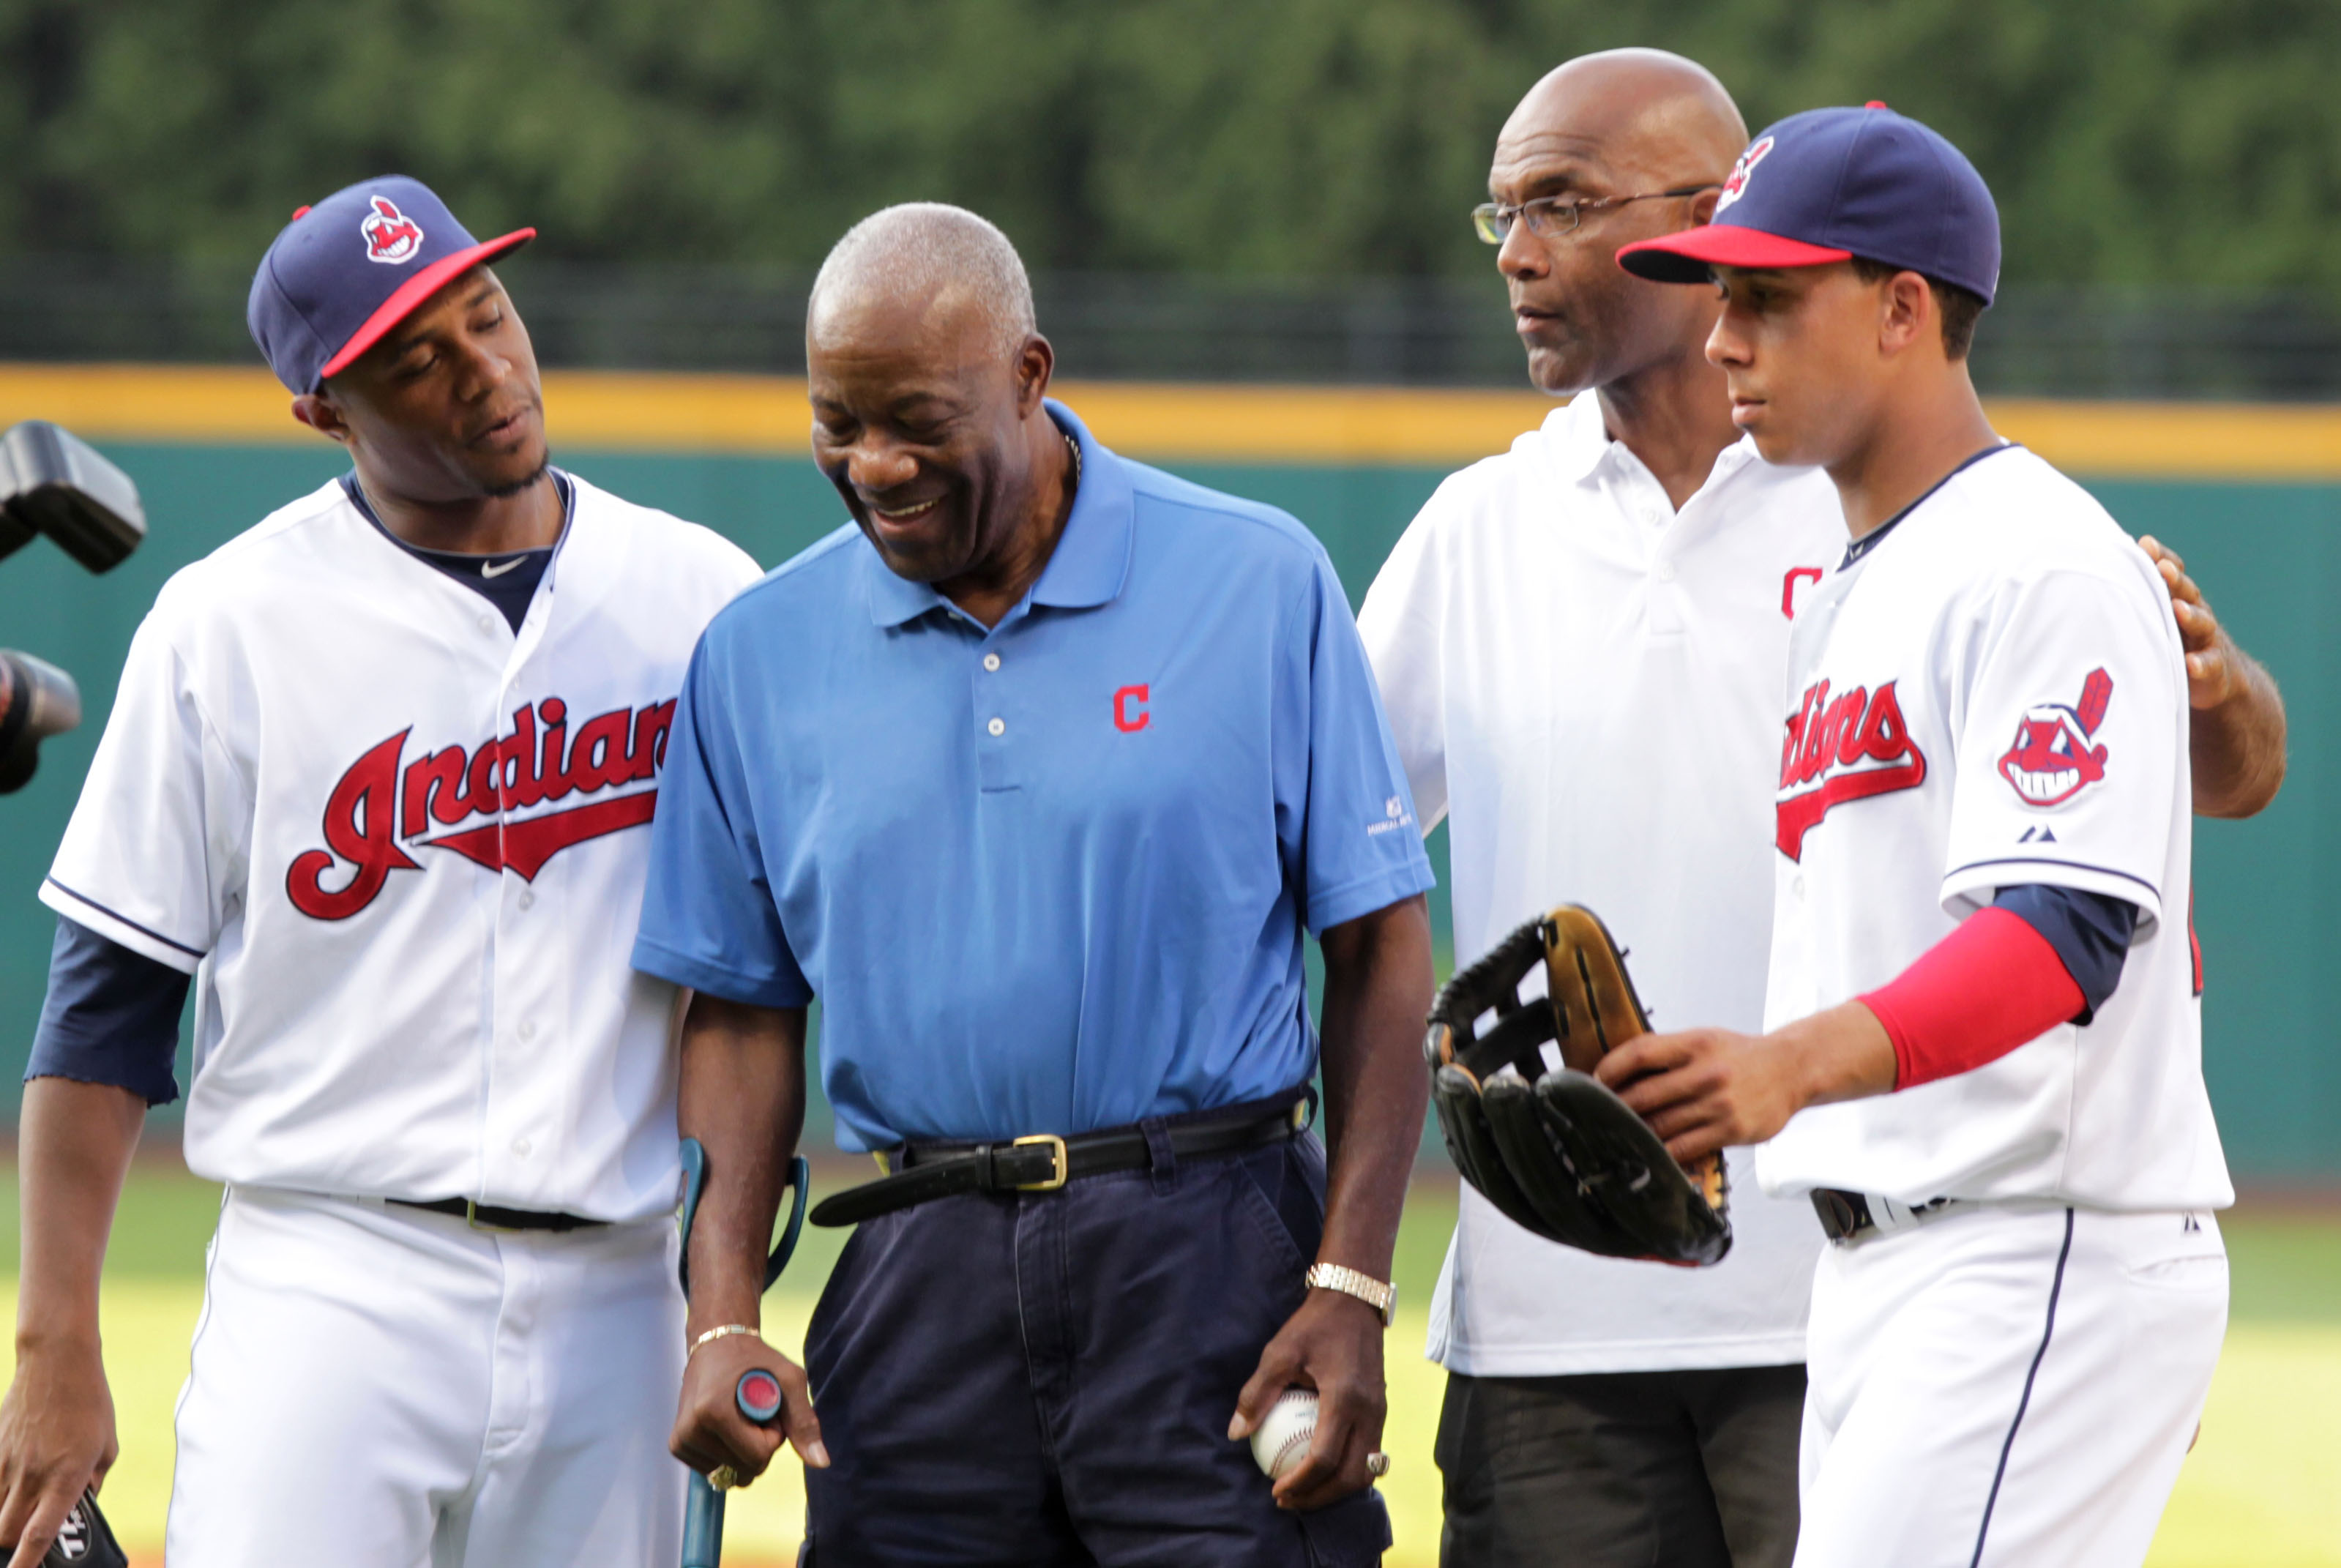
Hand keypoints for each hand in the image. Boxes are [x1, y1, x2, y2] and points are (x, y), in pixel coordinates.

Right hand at [0, 1339, 116, 1567]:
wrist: (56, 1363)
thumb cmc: (90, 1403)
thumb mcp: (107, 1446)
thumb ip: (94, 1481)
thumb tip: (82, 1503)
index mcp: (67, 1478)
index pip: (39, 1534)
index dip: (27, 1563)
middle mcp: (33, 1477)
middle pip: (8, 1534)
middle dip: (15, 1548)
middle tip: (28, 1543)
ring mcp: (8, 1465)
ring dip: (5, 1522)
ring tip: (22, 1511)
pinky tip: (13, 1485)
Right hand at [670, 1332, 825, 1486]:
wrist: (717, 1343)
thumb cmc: (756, 1359)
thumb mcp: (789, 1379)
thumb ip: (804, 1421)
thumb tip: (822, 1463)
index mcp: (712, 1412)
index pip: (757, 1457)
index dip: (773, 1436)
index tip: (769, 1408)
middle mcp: (689, 1429)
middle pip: (743, 1469)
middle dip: (759, 1445)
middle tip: (754, 1410)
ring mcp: (680, 1440)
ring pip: (729, 1472)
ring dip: (743, 1448)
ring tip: (739, 1413)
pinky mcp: (676, 1445)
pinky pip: (714, 1470)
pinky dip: (727, 1452)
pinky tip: (726, 1424)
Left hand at [1227, 1287, 1385, 1510]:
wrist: (1354, 1300)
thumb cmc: (1313, 1325)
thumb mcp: (1279, 1353)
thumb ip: (1257, 1394)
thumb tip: (1235, 1433)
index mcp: (1345, 1399)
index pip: (1323, 1458)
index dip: (1299, 1483)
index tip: (1275, 1491)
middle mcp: (1369, 1412)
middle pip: (1350, 1476)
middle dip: (1319, 1497)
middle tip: (1288, 1500)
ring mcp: (1380, 1413)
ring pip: (1365, 1471)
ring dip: (1336, 1489)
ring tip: (1305, 1491)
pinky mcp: (1381, 1411)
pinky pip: (1369, 1455)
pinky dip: (1347, 1471)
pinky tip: (1321, 1470)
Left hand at [1595, 1027, 1807, 1164]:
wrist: (1791, 1069)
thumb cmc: (1739, 1056)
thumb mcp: (1705, 1040)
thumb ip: (1668, 1053)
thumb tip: (1619, 1071)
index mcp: (1695, 1044)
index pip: (1640, 1053)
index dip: (1611, 1068)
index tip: (1594, 1081)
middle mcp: (1707, 1072)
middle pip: (1645, 1095)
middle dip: (1615, 1108)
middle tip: (1596, 1116)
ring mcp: (1719, 1104)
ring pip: (1661, 1125)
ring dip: (1635, 1132)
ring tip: (1616, 1136)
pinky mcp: (1730, 1130)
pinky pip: (1684, 1147)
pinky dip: (1661, 1152)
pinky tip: (1648, 1152)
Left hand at [2138, 536, 2241, 709]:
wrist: (2218, 675)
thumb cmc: (2173, 642)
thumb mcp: (2154, 618)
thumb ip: (2134, 598)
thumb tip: (2095, 576)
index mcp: (2175, 599)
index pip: (2171, 573)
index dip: (2161, 558)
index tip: (2145, 544)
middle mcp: (2193, 613)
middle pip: (2186, 592)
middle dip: (2174, 579)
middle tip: (2162, 568)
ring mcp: (2207, 639)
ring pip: (2202, 623)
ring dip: (2191, 615)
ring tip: (2179, 609)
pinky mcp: (2214, 667)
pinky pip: (2209, 664)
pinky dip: (2200, 663)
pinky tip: (2191, 663)